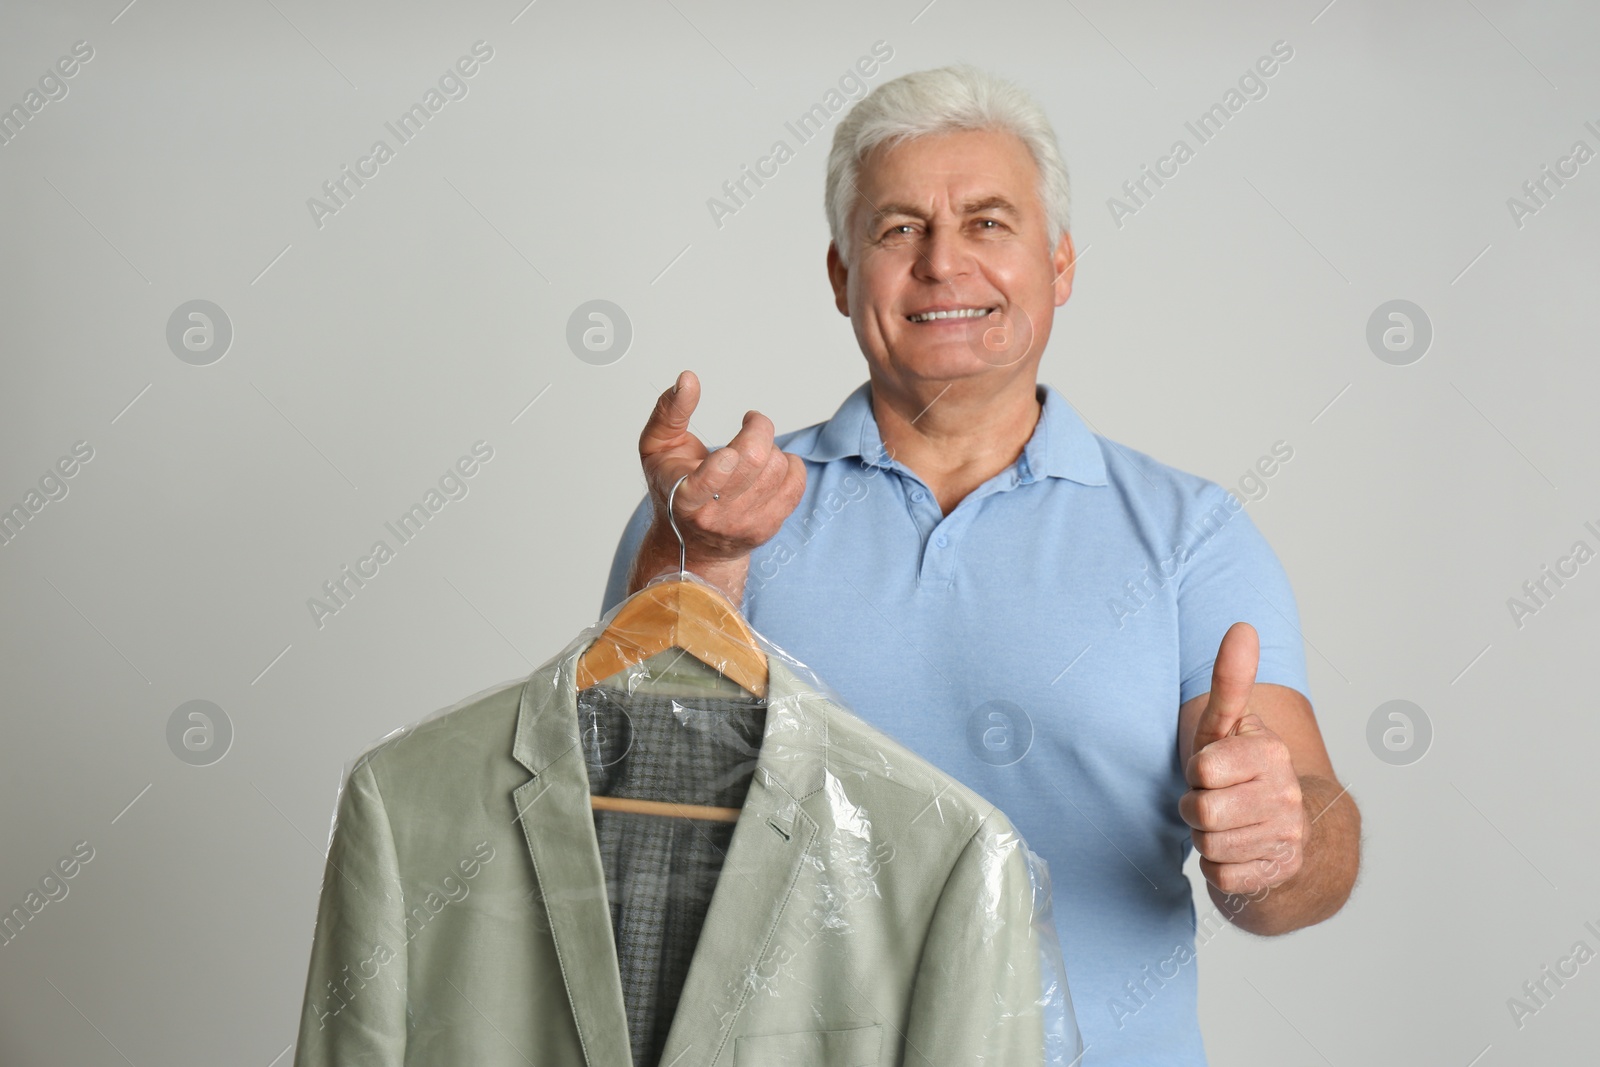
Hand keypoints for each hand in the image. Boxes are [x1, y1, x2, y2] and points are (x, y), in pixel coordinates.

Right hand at [637, 370, 805, 572]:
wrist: (690, 543)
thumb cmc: (671, 487)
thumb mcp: (656, 447)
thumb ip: (669, 411)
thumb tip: (688, 379)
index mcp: (683, 496)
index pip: (711, 479)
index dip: (728, 458)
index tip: (736, 433)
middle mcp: (714, 516)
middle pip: (755, 462)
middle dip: (759, 429)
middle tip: (752, 422)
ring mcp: (743, 525)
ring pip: (778, 470)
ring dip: (771, 449)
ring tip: (754, 451)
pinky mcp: (767, 528)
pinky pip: (796, 486)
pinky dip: (791, 465)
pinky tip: (773, 464)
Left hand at [1178, 622, 1305, 897]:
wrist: (1293, 843)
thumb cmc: (1241, 777)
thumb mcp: (1227, 729)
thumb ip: (1230, 681)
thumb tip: (1243, 626)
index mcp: (1271, 753)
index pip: (1202, 769)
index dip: (1196, 773)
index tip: (1213, 771)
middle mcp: (1287, 794)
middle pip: (1200, 811)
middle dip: (1196, 810)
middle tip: (1215, 803)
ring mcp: (1287, 837)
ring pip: (1209, 845)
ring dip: (1207, 839)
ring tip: (1227, 827)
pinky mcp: (1279, 875)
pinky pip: (1221, 877)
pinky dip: (1219, 869)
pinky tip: (1238, 855)